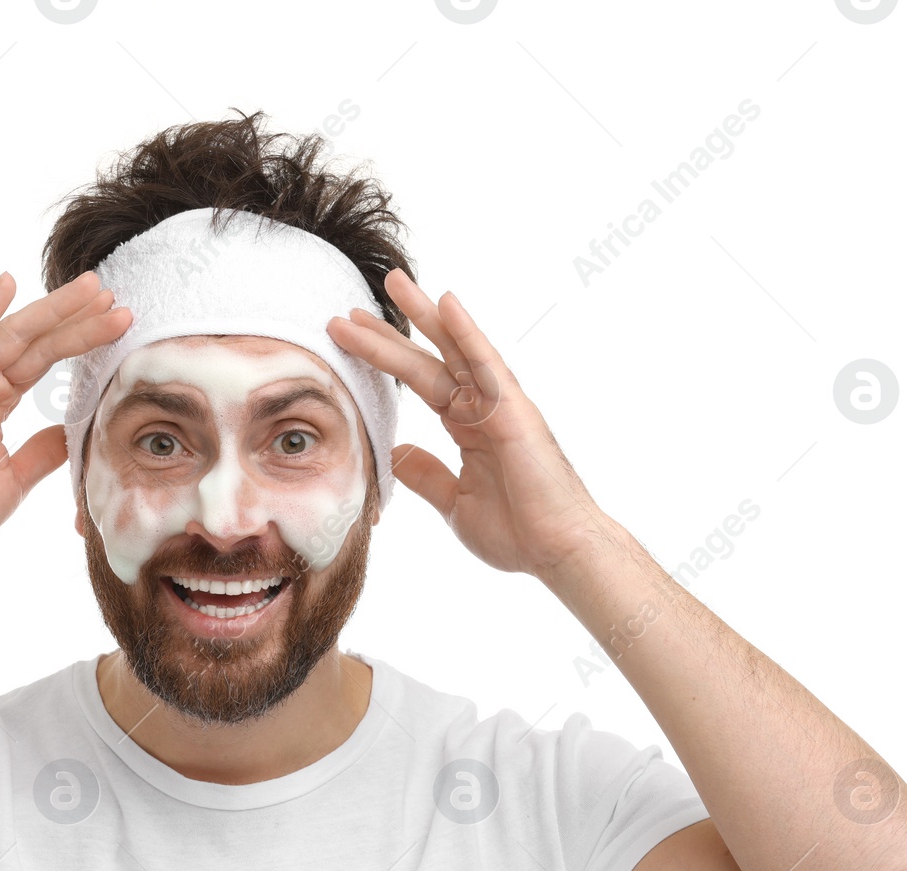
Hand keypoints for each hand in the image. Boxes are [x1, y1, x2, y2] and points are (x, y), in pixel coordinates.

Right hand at [0, 270, 131, 555]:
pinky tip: (8, 282)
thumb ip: (44, 452)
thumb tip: (74, 434)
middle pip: (37, 342)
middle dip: (77, 318)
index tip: (117, 324)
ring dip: (53, 310)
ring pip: (14, 335)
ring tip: (92, 287)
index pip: (45, 361)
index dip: (80, 340)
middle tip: (115, 297)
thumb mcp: (15, 479)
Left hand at [327, 270, 618, 578]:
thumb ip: (426, 475)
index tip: (349, 338)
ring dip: (423, 316)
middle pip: (429, 359)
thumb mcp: (454, 502)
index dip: (385, 359)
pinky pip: (487, 365)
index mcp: (468, 426)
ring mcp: (500, 405)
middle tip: (348, 307)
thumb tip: (395, 454)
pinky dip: (467, 334)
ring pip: (453, 351)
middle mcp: (483, 407)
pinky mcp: (515, 411)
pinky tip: (446, 305)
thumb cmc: (518, 533)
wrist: (558, 553)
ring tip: (392, 282)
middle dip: (389, 333)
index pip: (419, 382)